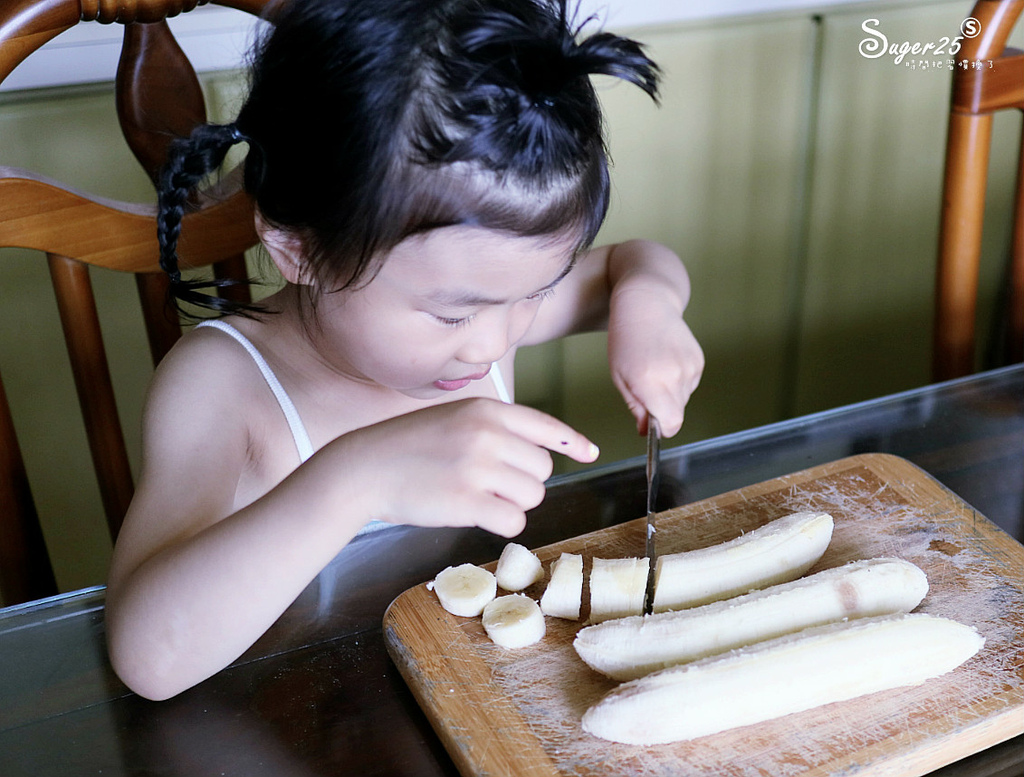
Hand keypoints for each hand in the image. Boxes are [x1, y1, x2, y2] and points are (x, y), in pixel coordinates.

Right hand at [344, 398, 598, 536]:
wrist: (365, 467)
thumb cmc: (409, 446)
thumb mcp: (455, 419)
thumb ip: (496, 428)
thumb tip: (547, 451)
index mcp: (486, 411)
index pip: (545, 426)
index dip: (572, 441)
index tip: (590, 452)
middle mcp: (487, 435)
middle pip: (542, 469)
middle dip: (524, 481)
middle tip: (491, 483)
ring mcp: (478, 468)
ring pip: (532, 497)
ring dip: (513, 504)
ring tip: (479, 496)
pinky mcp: (467, 502)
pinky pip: (514, 522)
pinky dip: (502, 524)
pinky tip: (476, 514)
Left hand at [607, 291, 703, 437]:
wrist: (647, 305)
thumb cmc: (626, 340)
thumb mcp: (620, 377)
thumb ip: (636, 407)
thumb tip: (646, 431)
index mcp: (650, 382)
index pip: (670, 423)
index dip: (662, 429)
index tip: (653, 427)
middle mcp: (674, 376)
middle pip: (676, 414)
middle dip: (662, 410)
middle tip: (646, 389)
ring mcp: (690, 368)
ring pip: (683, 399)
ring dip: (670, 394)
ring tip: (655, 370)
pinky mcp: (699, 361)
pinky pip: (690, 385)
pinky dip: (679, 381)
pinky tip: (666, 363)